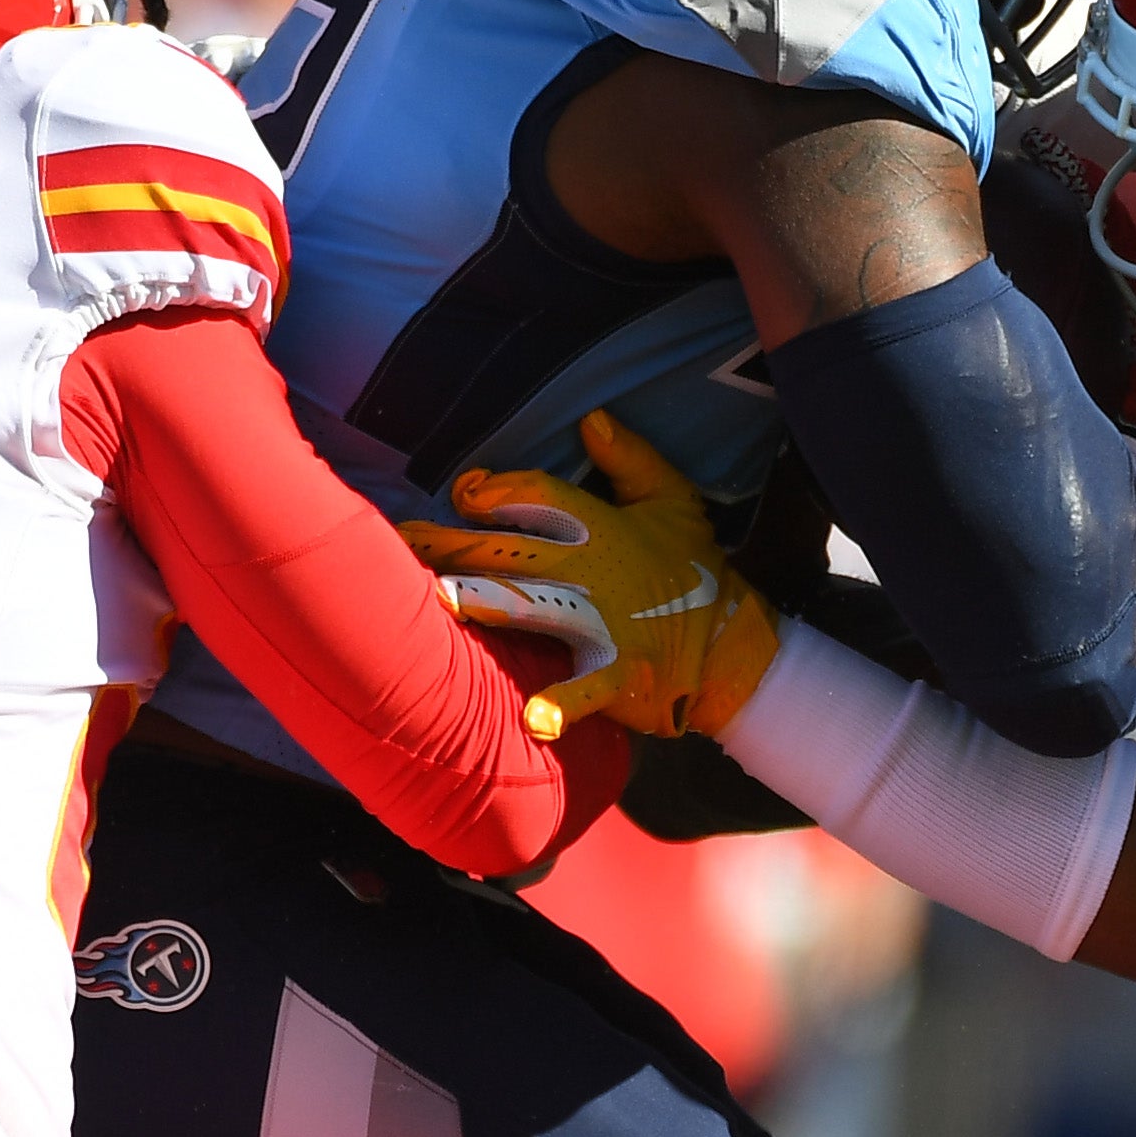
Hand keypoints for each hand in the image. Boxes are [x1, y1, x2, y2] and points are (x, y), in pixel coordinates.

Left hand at [401, 410, 780, 739]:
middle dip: (454, 545)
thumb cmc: (694, 571)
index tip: (462, 493)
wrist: (733, 646)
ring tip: (440, 601)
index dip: (497, 492)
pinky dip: (565, 704)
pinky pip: (588, 688)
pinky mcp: (618, 674)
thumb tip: (590, 418)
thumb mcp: (674, 501)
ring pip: (531, 607)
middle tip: (402, 541)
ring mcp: (604, 624)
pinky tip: (534, 718)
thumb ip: (632, 459)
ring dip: (485, 603)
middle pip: (512, 550)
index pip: (538, 498)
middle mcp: (593, 572)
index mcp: (602, 527)